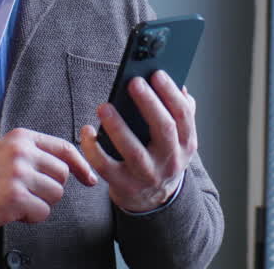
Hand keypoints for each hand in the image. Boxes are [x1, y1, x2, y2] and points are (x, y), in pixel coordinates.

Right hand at [0, 127, 97, 230]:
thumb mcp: (7, 150)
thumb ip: (35, 153)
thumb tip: (71, 166)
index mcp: (22, 138)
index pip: (64, 148)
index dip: (81, 165)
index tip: (89, 178)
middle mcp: (22, 153)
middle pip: (63, 174)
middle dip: (52, 188)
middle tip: (32, 193)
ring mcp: (19, 174)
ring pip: (56, 194)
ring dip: (41, 204)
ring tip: (20, 201)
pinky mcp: (16, 197)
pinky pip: (43, 212)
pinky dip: (32, 217)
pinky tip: (15, 211)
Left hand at [80, 70, 197, 213]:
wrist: (154, 200)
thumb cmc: (162, 158)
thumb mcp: (179, 140)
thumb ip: (182, 115)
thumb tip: (181, 88)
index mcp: (186, 144)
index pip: (183, 116)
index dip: (171, 94)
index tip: (157, 73)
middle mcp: (170, 160)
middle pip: (164, 129)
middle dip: (149, 103)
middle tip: (133, 82)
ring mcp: (147, 175)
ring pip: (134, 151)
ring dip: (118, 127)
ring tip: (104, 107)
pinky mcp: (124, 186)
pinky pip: (106, 167)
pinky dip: (93, 149)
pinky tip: (87, 131)